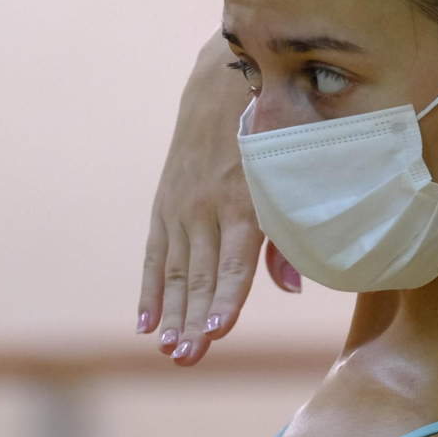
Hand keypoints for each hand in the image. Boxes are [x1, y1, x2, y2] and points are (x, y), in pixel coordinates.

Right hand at [137, 34, 300, 365]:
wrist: (226, 79)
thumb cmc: (274, 134)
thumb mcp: (291, 176)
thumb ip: (289, 235)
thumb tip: (291, 288)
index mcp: (245, 203)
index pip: (233, 263)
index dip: (225, 300)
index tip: (215, 331)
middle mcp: (208, 208)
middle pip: (200, 276)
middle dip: (192, 320)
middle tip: (187, 358)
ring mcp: (181, 206)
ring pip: (176, 271)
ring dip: (171, 313)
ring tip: (169, 350)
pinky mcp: (165, 202)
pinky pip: (155, 253)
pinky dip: (150, 289)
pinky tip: (145, 324)